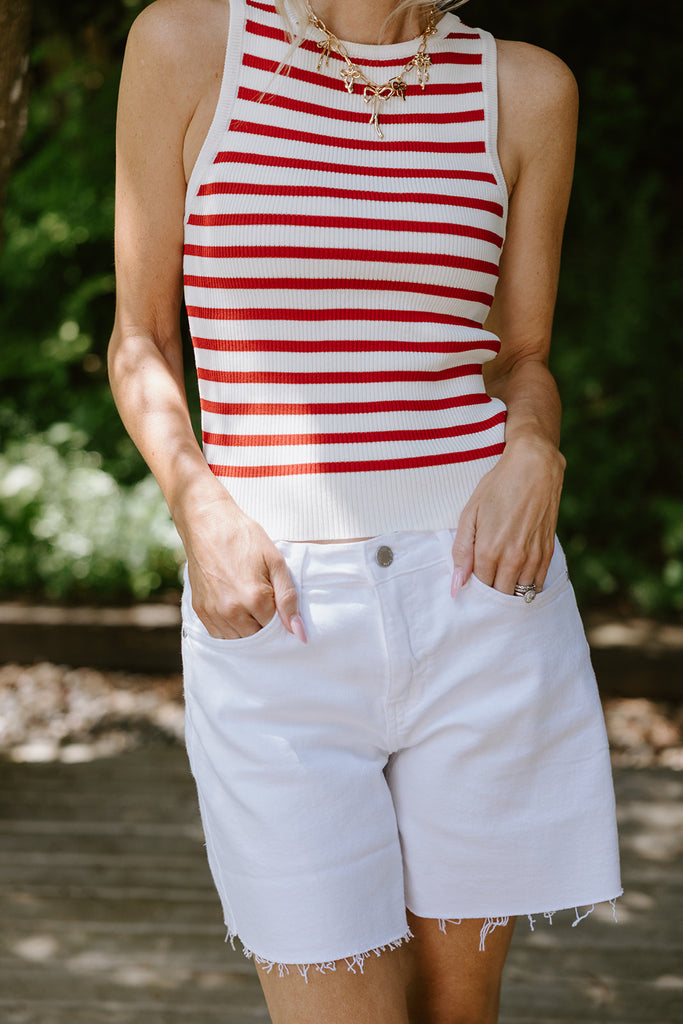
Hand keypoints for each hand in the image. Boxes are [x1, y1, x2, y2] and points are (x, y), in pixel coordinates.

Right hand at [177, 491, 305, 641]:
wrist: (208, 524)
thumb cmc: (245, 538)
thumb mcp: (275, 562)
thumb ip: (288, 599)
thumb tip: (299, 633)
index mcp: (254, 598)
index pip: (275, 629)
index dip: (281, 620)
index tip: (280, 606)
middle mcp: (231, 611)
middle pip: (257, 638)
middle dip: (265, 627)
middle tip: (266, 604)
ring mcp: (213, 612)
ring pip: (238, 640)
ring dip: (248, 630)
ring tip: (251, 606)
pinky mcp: (200, 610)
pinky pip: (219, 635)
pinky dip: (230, 629)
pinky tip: (236, 611)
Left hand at [450, 437, 565, 595]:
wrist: (535, 466)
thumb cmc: (498, 486)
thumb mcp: (470, 513)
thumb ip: (461, 551)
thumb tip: (456, 585)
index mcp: (489, 550)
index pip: (478, 586)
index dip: (473, 586)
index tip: (470, 578)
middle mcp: (513, 558)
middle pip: (499, 594)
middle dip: (490, 592)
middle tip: (485, 579)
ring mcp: (533, 557)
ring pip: (519, 593)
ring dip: (509, 591)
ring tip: (500, 578)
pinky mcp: (548, 552)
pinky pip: (537, 583)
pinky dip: (527, 586)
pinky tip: (518, 576)